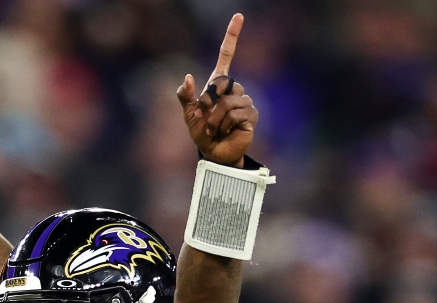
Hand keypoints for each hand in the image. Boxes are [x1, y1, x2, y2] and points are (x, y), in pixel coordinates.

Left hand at [176, 14, 257, 167]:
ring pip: (227, 102)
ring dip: (215, 119)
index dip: (232, 36)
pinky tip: (226, 131)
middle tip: (205, 118)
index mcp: (218, 85)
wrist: (214, 153)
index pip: (227, 55)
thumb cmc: (202, 133)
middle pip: (221, 82)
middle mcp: (234, 89)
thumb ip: (184, 97)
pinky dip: (225, 124)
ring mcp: (244, 101)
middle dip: (208, 102)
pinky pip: (235, 113)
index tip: (239, 16)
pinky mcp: (251, 115)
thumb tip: (188, 77)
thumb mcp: (188, 115)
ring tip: (215, 129)